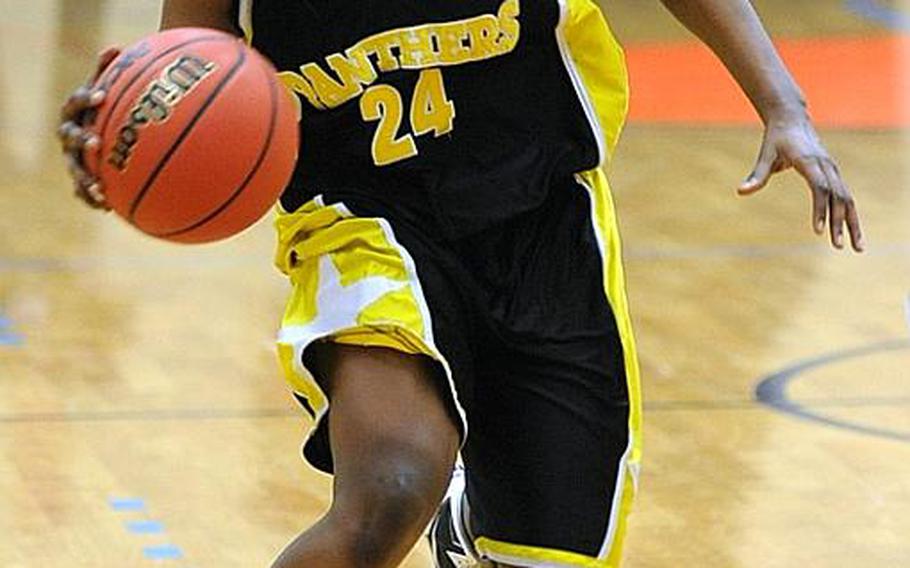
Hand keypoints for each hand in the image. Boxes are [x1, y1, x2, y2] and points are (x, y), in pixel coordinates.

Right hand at [57, 47, 120, 210]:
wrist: (99, 132)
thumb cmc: (108, 109)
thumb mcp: (111, 89)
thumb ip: (111, 72)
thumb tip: (116, 48)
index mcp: (75, 112)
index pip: (76, 102)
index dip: (86, 98)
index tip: (102, 96)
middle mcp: (69, 136)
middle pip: (69, 138)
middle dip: (81, 141)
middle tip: (96, 143)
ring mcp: (73, 159)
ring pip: (74, 169)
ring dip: (85, 179)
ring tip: (100, 189)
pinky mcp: (81, 179)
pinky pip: (83, 192)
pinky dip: (93, 199)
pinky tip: (108, 208)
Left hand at [738, 116, 863, 251]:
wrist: (792, 119)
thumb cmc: (777, 138)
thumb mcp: (765, 155)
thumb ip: (757, 175)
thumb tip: (740, 191)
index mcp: (810, 161)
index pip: (819, 188)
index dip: (820, 209)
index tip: (818, 231)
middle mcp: (826, 166)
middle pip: (838, 197)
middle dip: (839, 223)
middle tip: (838, 247)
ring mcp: (833, 169)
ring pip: (847, 199)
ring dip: (852, 223)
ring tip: (857, 248)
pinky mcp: (835, 173)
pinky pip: (846, 197)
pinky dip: (850, 215)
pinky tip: (852, 233)